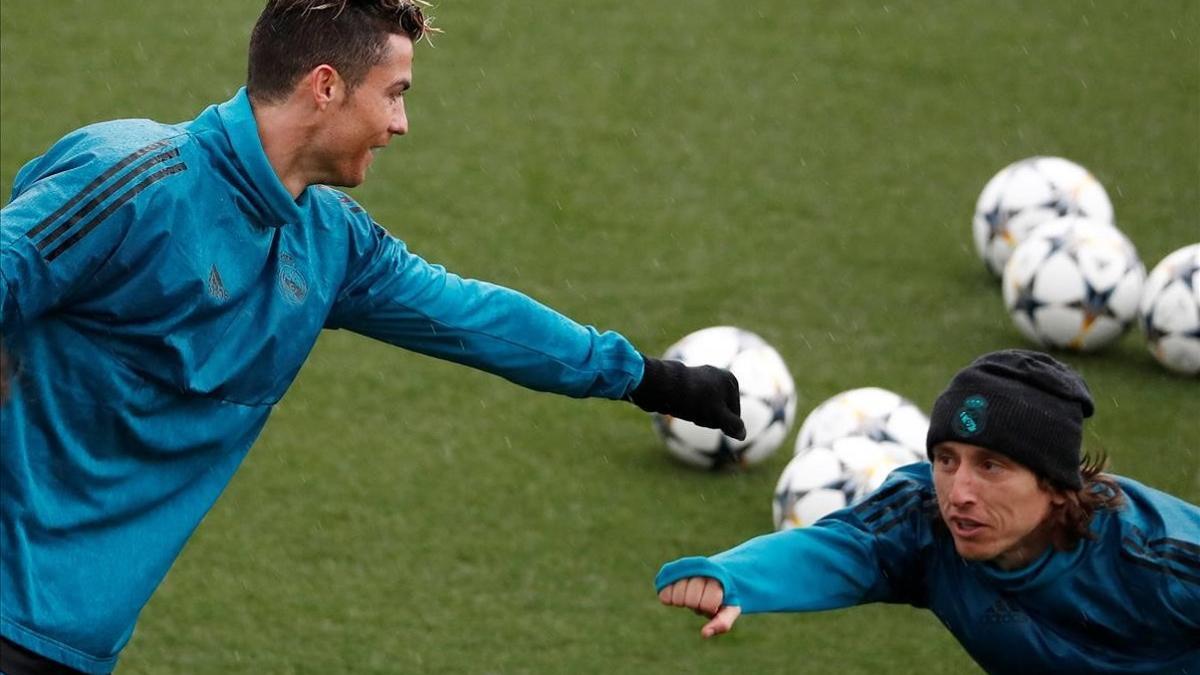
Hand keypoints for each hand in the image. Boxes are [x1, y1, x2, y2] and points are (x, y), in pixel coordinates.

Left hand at [629, 357, 745, 439]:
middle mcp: (719, 376)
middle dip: (709, 418)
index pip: (734, 415)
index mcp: (731, 381)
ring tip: (687, 408)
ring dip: (698, 415)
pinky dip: (688, 408)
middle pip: (721, 411)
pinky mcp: (689, 382)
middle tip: (697, 412)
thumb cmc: (694, 400)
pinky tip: (680, 405)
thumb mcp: (717, 416)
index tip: (709, 414)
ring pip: (706, 409)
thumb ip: (732, 425)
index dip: (720, 421)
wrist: (662, 386)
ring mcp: (703, 377)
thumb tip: (742, 435)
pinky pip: (694, 403)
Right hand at [658, 577, 741, 637]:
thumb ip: (722, 622)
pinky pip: (664, 590)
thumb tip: (704, 634)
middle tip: (701, 598)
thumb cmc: (723, 595)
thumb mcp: (730, 608)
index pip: (707, 605)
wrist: (715, 573)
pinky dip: (667, 597)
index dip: (710, 608)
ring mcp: (685, 570)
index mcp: (717, 580)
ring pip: (677, 597)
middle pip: (690, 601)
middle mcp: (700, 571)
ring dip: (682, 601)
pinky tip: (674, 596)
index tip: (715, 601)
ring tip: (690, 594)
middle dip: (695, 605)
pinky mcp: (672, 571)